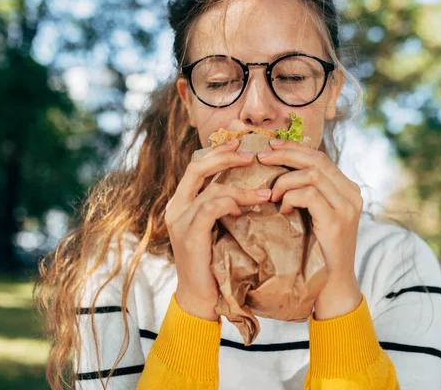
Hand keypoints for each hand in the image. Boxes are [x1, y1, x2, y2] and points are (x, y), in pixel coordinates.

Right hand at [165, 139, 271, 320]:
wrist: (200, 297)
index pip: (197, 165)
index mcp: (182, 201)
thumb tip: (251, 186)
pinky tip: (244, 209)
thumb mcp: (218, 227)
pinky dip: (230, 204)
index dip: (218, 151)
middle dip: (226, 156)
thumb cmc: (214, 262)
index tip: (241, 143)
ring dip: (240, 188)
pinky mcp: (189, 235)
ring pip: (210, 189)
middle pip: (197, 166)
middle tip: (252, 155)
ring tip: (264, 194)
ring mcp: (180, 220)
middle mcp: (176, 206)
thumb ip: (224, 206)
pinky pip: (210, 208)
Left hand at [258, 138, 362, 318]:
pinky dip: (291, 197)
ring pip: (312, 174)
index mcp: (346, 188)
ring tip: (272, 195)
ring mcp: (346, 206)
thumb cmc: (316, 250)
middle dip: (286, 154)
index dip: (294, 148)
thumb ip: (306, 193)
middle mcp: (351, 192)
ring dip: (285, 181)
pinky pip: (309, 194)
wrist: (332, 284)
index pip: (319, 157)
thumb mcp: (313, 215)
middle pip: (316, 159)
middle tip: (263, 157)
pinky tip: (283, 209)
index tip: (271, 146)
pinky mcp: (337, 220)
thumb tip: (279, 170)